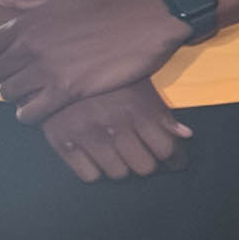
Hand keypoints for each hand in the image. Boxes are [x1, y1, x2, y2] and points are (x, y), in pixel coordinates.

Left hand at [0, 0, 189, 122]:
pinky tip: (44, 108)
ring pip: (9, 94)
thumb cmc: (102, 6)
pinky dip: (31, 114)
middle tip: (27, 78)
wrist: (143, 23)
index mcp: (24, 24)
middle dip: (7, 78)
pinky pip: (30, 113)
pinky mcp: (67, 90)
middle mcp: (30, 46)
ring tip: (37, 93)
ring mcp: (47, 69)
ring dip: (19, 96)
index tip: (11, 61)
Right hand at [34, 80, 189, 182]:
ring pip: (118, 174)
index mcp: (137, 107)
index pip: (166, 150)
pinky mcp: (62, 141)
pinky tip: (95, 156)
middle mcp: (114, 123)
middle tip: (142, 155)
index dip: (174, 158)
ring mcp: (87, 134)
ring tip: (118, 153)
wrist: (53, 64)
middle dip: (146, 162)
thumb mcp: (138, 84)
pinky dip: (95, 170)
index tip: (175, 162)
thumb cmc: (103, 76)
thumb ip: (162, 111)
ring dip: (122, 166)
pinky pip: (89, 176)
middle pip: (144, 167)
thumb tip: (185, 135)